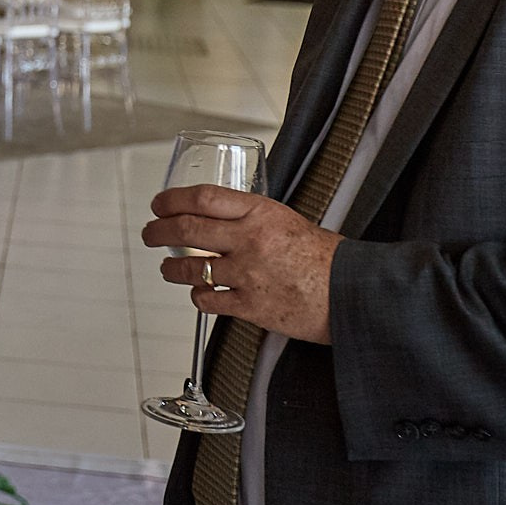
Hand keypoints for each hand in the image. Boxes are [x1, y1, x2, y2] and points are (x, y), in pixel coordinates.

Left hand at [142, 184, 341, 343]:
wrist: (355, 293)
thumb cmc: (327, 257)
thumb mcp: (289, 220)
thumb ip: (253, 218)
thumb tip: (221, 217)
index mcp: (260, 212)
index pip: (202, 197)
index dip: (171, 199)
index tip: (159, 204)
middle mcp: (250, 240)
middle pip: (185, 229)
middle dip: (157, 231)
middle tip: (149, 233)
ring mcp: (248, 274)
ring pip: (189, 268)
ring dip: (170, 268)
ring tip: (167, 268)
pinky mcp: (252, 307)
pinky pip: (208, 300)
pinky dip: (197, 296)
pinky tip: (198, 293)